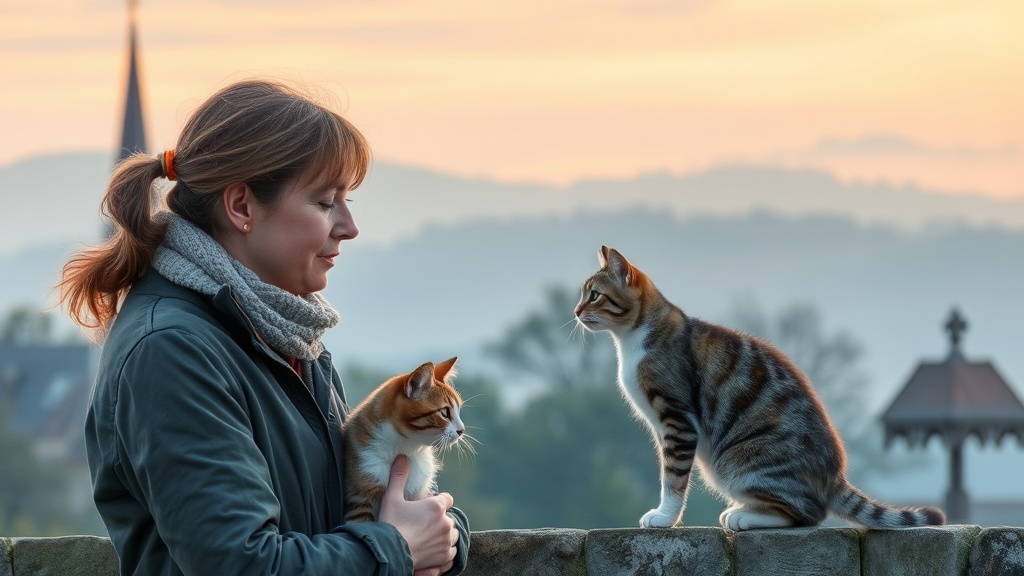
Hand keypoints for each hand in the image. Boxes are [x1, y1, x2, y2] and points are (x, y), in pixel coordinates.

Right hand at [379, 455, 457, 573]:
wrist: (389, 553)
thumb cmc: (390, 525)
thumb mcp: (392, 498)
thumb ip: (399, 476)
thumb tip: (402, 457)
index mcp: (436, 506)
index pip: (447, 499)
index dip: (438, 503)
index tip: (426, 509)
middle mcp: (445, 522)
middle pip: (449, 518)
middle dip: (440, 520)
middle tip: (422, 526)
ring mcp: (447, 540)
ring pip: (452, 534)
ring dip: (444, 536)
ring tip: (427, 538)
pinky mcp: (446, 556)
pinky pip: (452, 552)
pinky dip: (445, 551)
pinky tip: (432, 550)